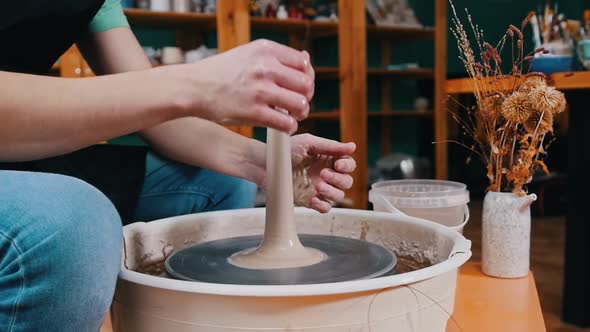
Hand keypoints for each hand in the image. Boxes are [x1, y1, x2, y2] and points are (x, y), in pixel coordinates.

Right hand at [178, 39, 313, 132]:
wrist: (193, 87)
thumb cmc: (221, 72)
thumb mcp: (248, 53)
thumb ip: (275, 57)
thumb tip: (307, 61)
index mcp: (265, 50)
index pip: (303, 63)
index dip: (306, 76)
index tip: (299, 86)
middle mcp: (265, 68)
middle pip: (306, 84)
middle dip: (306, 96)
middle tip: (297, 103)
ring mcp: (260, 91)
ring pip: (301, 104)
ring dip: (301, 113)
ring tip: (293, 116)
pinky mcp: (254, 113)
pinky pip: (286, 123)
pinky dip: (289, 127)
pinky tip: (283, 126)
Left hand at [290, 134, 356, 212]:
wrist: (265, 164)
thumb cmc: (286, 150)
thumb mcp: (308, 143)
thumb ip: (331, 146)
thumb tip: (353, 147)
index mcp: (329, 160)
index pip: (349, 165)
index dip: (347, 165)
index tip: (337, 164)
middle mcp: (327, 175)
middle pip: (347, 182)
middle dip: (339, 179)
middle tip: (323, 174)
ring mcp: (319, 189)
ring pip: (339, 196)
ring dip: (332, 192)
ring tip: (318, 186)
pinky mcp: (310, 201)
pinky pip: (325, 208)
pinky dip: (323, 205)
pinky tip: (313, 198)